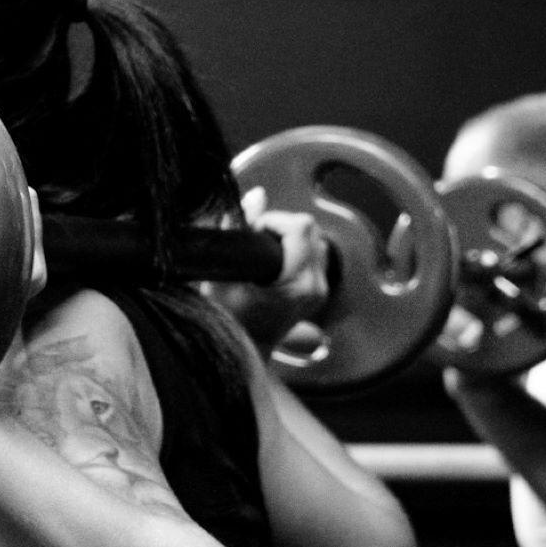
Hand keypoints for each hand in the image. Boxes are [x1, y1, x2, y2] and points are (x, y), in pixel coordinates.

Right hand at [203, 187, 329, 349]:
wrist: (242, 351)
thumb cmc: (227, 318)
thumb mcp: (225, 272)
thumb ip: (240, 228)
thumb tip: (257, 195)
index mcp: (295, 283)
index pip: (300, 225)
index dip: (272, 221)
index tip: (252, 234)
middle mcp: (314, 287)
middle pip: (310, 228)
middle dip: (281, 226)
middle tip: (257, 243)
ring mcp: (320, 290)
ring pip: (314, 238)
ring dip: (289, 238)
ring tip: (265, 256)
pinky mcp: (320, 291)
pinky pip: (314, 253)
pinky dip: (295, 250)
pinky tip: (273, 266)